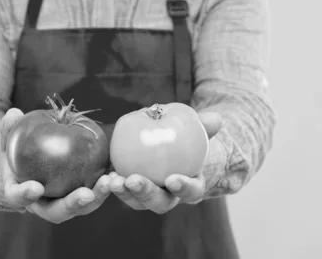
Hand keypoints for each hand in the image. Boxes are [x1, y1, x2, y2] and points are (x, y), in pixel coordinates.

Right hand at [0, 108, 111, 223]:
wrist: (29, 160)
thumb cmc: (16, 148)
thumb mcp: (8, 137)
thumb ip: (8, 127)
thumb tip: (14, 113)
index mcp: (19, 193)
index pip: (18, 198)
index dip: (25, 195)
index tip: (35, 187)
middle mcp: (42, 204)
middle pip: (57, 212)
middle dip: (73, 205)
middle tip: (85, 194)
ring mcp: (63, 203)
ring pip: (81, 207)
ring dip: (97, 197)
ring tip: (109, 182)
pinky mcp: (80, 196)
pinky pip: (94, 192)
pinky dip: (106, 185)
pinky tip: (117, 172)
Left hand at [108, 111, 222, 213]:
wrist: (170, 143)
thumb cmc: (187, 136)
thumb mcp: (196, 128)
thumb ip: (205, 125)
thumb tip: (215, 119)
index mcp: (191, 185)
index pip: (191, 192)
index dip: (183, 188)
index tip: (172, 179)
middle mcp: (169, 195)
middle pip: (159, 203)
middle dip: (145, 193)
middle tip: (133, 180)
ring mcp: (148, 196)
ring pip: (137, 201)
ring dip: (125, 193)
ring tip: (114, 179)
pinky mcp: (130, 189)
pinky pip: (122, 189)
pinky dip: (113, 184)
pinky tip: (106, 174)